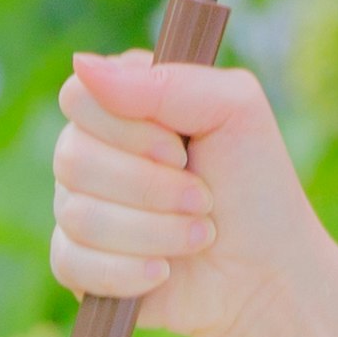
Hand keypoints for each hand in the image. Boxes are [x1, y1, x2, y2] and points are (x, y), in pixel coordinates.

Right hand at [48, 47, 317, 336]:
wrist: (266, 272)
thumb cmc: (254, 184)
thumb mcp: (233, 110)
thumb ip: (166, 82)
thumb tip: (82, 63)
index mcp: (123, 103)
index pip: (78, 96)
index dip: (126, 129)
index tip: (179, 149)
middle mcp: (92, 150)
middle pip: (72, 157)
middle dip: (150, 187)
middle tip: (203, 198)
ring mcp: (79, 207)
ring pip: (77, 214)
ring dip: (153, 231)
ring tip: (198, 235)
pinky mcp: (76, 264)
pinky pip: (71, 264)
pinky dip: (128, 272)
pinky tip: (164, 272)